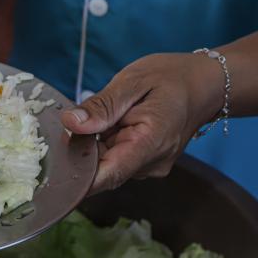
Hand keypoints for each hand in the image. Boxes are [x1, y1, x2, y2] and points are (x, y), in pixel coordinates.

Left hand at [60, 53, 223, 192]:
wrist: (206, 84)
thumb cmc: (172, 77)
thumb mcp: (133, 81)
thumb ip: (102, 106)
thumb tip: (70, 123)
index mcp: (150, 143)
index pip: (108, 175)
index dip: (77, 180)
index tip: (52, 175)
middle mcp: (151, 164)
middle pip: (103, 172)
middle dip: (80, 154)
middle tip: (62, 130)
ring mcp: (150, 167)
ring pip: (107, 166)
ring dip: (93, 148)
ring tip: (93, 120)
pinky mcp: (146, 164)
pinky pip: (116, 160)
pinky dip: (104, 146)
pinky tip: (104, 127)